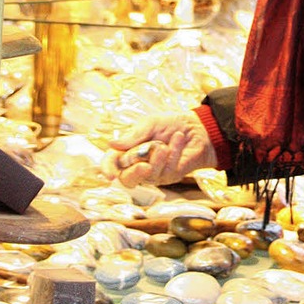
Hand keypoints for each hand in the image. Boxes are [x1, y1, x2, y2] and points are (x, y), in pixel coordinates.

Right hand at [101, 113, 217, 187]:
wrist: (196, 127)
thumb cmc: (170, 124)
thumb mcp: (150, 124)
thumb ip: (133, 136)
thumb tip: (111, 144)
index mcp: (127, 150)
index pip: (112, 162)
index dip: (107, 169)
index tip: (110, 175)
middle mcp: (138, 164)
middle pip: (127, 179)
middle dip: (135, 174)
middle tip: (144, 166)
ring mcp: (154, 173)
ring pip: (149, 176)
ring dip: (159, 159)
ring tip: (166, 144)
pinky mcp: (170, 175)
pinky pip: (168, 170)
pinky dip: (174, 152)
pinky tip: (178, 140)